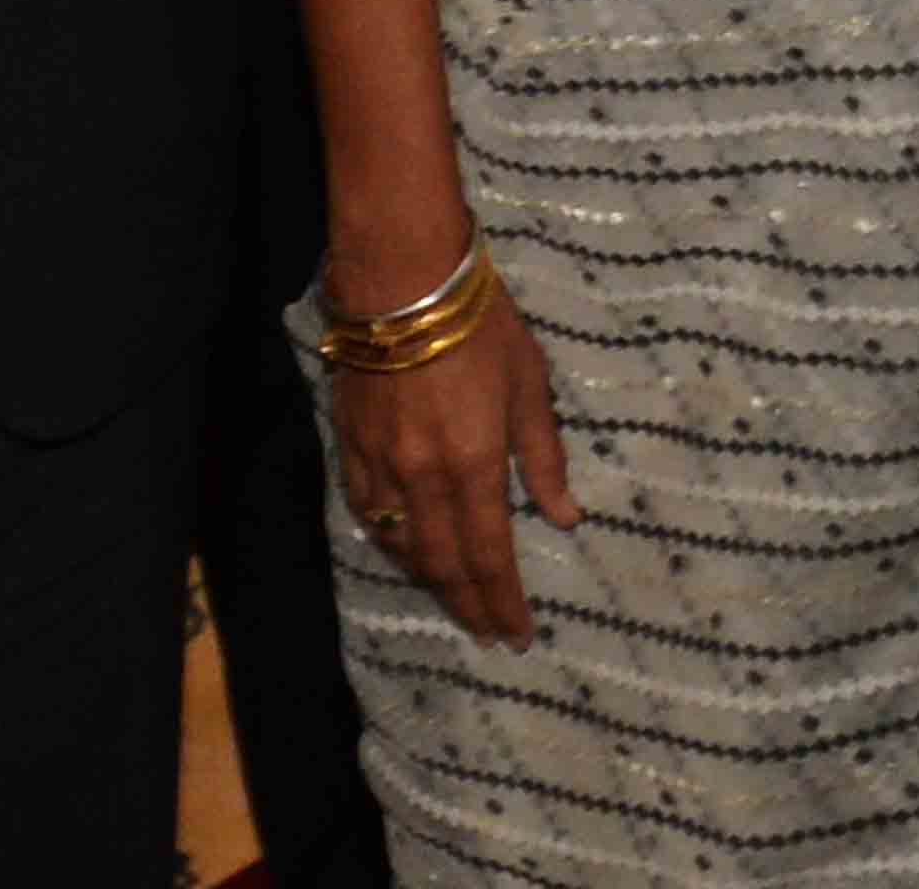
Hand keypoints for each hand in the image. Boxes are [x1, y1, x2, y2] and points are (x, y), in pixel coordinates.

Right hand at [330, 300, 580, 648]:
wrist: (403, 284)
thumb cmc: (482, 326)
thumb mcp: (530, 386)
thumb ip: (543, 457)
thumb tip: (567, 516)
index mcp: (474, 464)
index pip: (490, 555)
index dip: (502, 601)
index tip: (517, 635)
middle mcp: (423, 479)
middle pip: (444, 564)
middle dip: (468, 604)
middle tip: (487, 634)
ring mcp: (381, 466)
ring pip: (403, 546)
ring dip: (430, 581)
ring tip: (456, 600)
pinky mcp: (351, 448)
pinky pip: (368, 514)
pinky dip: (391, 543)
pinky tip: (406, 552)